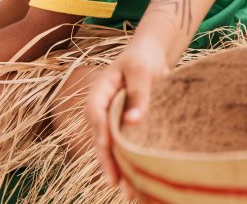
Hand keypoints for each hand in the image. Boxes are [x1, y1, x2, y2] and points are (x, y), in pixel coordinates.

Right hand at [87, 40, 168, 196]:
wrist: (151, 56)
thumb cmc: (143, 59)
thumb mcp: (141, 70)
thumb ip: (138, 93)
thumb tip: (132, 121)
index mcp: (98, 93)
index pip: (95, 113)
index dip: (101, 130)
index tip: (107, 146)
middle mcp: (101, 111)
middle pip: (101, 139)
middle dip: (108, 162)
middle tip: (116, 183)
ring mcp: (112, 121)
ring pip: (112, 149)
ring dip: (119, 169)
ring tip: (129, 193)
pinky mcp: (125, 128)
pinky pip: (125, 148)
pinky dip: (130, 164)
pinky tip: (138, 183)